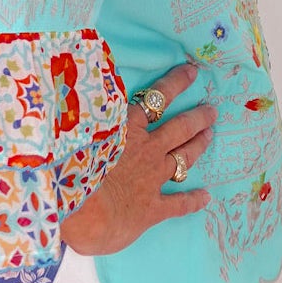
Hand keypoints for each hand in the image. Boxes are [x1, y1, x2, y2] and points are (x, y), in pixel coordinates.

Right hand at [59, 59, 213, 256]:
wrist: (82, 210)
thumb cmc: (69, 167)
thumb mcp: (73, 131)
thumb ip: (83, 120)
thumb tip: (70, 106)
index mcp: (127, 128)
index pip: (155, 99)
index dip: (175, 84)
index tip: (191, 72)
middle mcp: (146, 149)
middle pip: (179, 128)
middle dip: (197, 118)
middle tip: (212, 110)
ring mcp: (153, 178)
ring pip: (183, 157)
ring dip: (198, 146)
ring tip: (210, 135)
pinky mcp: (154, 208)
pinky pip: (179, 203)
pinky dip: (194, 200)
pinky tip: (206, 197)